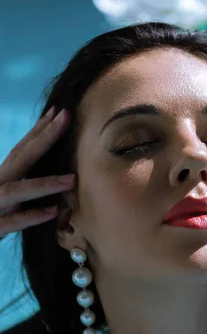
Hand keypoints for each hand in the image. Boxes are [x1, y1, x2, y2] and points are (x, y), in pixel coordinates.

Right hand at [0, 106, 75, 239]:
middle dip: (43, 137)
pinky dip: (32, 216)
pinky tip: (53, 212)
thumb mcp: (4, 199)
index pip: (20, 150)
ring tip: (72, 179)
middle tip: (65, 117)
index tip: (58, 111)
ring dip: (44, 184)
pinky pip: (12, 222)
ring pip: (15, 191)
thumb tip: (53, 178)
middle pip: (19, 158)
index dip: (38, 130)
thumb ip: (22, 188)